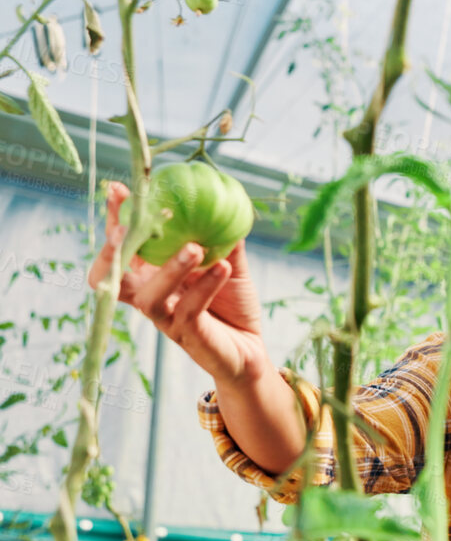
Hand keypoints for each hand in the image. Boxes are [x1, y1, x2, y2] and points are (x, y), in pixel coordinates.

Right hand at [88, 181, 270, 386]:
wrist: (250, 350)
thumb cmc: (232, 305)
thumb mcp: (228, 264)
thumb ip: (223, 238)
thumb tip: (224, 201)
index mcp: (151, 276)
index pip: (122, 247)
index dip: (115, 219)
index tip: (119, 190)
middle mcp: (150, 296)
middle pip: (111, 277)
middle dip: (113, 250)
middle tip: (129, 225)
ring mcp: (165, 318)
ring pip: (149, 296)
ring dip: (169, 268)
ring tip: (195, 247)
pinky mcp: (188, 335)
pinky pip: (189, 310)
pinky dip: (206, 287)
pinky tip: (224, 266)